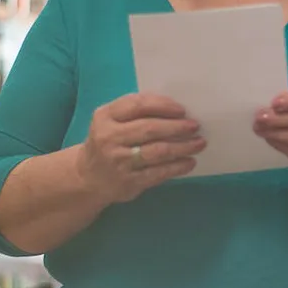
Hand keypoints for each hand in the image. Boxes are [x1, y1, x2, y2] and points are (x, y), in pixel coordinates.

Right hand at [76, 92, 205, 204]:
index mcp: (105, 116)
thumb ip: (137, 110)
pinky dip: (177, 167)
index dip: (163, 105)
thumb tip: (176, 107)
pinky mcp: (128, 182)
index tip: (182, 109)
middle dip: (177, 127)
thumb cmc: (109, 140)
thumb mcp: (112, 120)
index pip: (138, 105)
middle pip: (150, 129)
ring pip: (157, 151)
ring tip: (199, 143)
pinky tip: (189, 162)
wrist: (88, 177)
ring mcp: (118, 162)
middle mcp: (109, 138)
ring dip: (182, 147)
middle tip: (195, 126)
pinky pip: (158, 173)